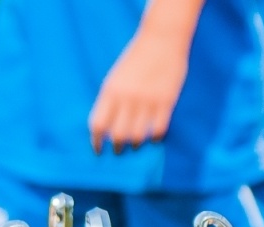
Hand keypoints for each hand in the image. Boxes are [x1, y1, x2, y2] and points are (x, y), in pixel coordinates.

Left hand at [88, 1, 200, 153]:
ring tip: (135, 145)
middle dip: (116, 148)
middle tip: (118, 151)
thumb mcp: (116, 76)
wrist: (162, 38)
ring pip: (138, 135)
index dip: (96, 141)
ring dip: (135, 144)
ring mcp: (148, 100)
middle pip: (118, 134)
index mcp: (111, 90)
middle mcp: (128, 97)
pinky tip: (153, 137)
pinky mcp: (166, 101)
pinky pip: (158, 129)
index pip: (98, 124)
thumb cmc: (136, 58)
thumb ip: (110, 100)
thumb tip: (105, 129)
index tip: (98, 150)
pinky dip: (154, 137)